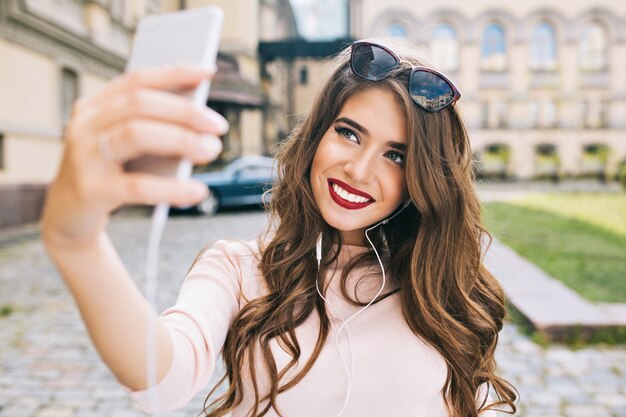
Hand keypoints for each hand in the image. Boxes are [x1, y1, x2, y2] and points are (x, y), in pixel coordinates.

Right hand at [41, 65, 227, 247]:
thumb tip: (203, 123)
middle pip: (140, 104)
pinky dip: (173, 188)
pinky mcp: (90, 190)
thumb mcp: (128, 148)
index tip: (208, 71)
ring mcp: (83, 156)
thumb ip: (155, 129)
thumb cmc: (110, 176)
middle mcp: (84, 124)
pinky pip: (138, 186)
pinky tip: (198, 191)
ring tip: (212, 149)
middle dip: (186, 111)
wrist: (71, 218)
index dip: (174, 72)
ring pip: (137, 134)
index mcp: (95, 107)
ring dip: (182, 139)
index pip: (137, 80)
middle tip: (219, 126)